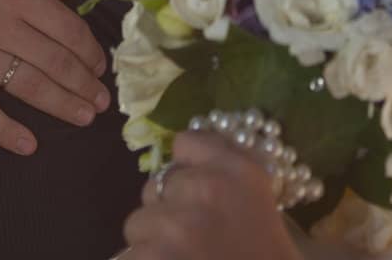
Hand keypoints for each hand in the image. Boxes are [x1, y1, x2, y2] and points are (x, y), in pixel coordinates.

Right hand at [0, 0, 109, 155]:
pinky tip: (29, 144)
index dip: (88, 50)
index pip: (66, 28)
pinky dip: (4, 130)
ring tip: (84, 117)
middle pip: (53, 61)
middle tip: (103, 101)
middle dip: (83, 83)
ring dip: (60, 104)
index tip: (101, 66)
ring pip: (26, 86)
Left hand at [122, 131, 300, 259]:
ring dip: (151, 242)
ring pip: (138, 222)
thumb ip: (224, 170)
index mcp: (238, 169)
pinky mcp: (153, 255)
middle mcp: (207, 187)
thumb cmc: (260, 256)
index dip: (183, 170)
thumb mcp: (257, 202)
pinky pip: (130, 255)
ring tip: (178, 258)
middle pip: (156, 185)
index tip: (191, 192)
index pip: (186, 143)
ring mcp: (177, 223)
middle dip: (166, 212)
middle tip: (189, 239)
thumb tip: (183, 164)